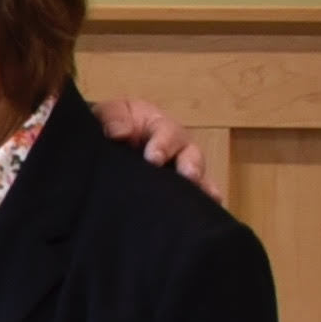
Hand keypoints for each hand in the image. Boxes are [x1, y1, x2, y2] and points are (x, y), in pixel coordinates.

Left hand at [92, 96, 214, 196]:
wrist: (108, 142)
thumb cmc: (114, 123)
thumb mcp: (111, 112)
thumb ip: (113, 117)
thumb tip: (118, 133)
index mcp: (160, 126)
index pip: (168, 133)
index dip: (163, 145)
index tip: (154, 158)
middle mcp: (177, 148)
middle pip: (191, 155)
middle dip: (191, 166)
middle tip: (188, 176)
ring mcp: (179, 169)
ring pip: (197, 178)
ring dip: (202, 187)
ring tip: (209, 198)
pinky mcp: (176, 190)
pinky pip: (194, 197)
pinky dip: (203, 204)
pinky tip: (211, 209)